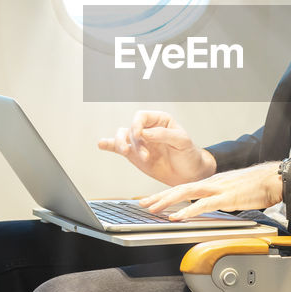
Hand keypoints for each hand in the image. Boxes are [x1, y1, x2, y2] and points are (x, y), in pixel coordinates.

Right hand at [97, 110, 216, 186]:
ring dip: (121, 144)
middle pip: (131, 128)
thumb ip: (164, 135)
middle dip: (135, 141)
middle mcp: (148, 129)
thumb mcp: (182, 141)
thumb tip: (145, 133)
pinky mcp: (135, 155)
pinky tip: (102, 144)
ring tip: (125, 151)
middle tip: (145, 156)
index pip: (141, 116)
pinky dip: (109, 145)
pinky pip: (119, 148)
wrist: (189, 175)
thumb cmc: (189, 155)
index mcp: (160, 120)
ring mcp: (140, 142)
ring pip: (122, 136)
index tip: (140, 135)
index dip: (137, 124)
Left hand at [139, 161, 282, 220]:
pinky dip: (188, 211)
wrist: (273, 179)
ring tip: (153, 209)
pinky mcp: (226, 197)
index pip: (182, 187)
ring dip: (167, 201)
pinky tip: (178, 216)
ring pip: (186, 193)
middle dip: (159, 197)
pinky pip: (203, 204)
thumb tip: (205, 207)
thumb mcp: (231, 192)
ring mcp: (217, 188)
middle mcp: (210, 182)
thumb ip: (216, 198)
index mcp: (211, 182)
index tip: (151, 200)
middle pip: (178, 188)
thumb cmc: (256, 186)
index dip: (165, 194)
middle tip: (143, 204)